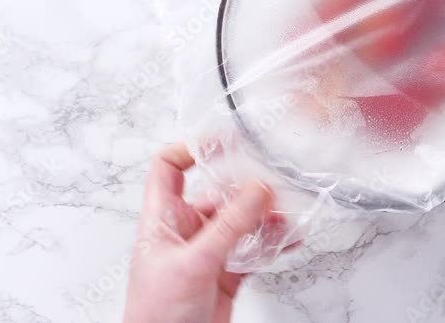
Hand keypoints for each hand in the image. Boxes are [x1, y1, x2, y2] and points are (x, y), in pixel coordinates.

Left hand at [123, 143, 272, 322]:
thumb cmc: (154, 319)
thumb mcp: (194, 263)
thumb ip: (229, 226)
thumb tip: (257, 190)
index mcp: (162, 220)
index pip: (169, 168)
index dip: (193, 148)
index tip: (226, 140)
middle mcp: (184, 232)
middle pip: (218, 194)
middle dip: (248, 189)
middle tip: (275, 185)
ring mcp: (207, 253)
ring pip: (241, 222)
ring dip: (266, 216)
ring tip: (290, 213)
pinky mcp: (226, 274)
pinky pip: (254, 249)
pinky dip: (274, 241)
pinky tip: (290, 237)